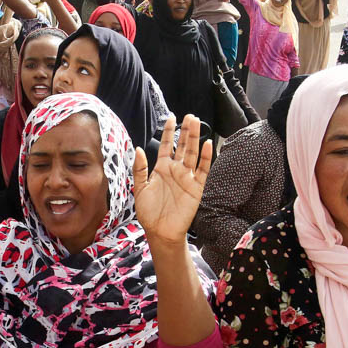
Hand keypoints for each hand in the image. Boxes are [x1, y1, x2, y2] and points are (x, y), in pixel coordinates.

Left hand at [133, 115, 212, 245]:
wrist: (160, 231)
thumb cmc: (149, 212)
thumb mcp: (139, 189)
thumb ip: (139, 169)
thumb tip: (138, 149)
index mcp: (162, 168)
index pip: (168, 145)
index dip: (169, 132)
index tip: (171, 117)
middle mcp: (176, 170)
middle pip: (183, 146)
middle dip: (186, 131)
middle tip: (190, 116)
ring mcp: (187, 178)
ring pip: (193, 153)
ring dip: (195, 138)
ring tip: (197, 123)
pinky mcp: (196, 187)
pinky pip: (203, 170)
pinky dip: (206, 158)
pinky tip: (208, 144)